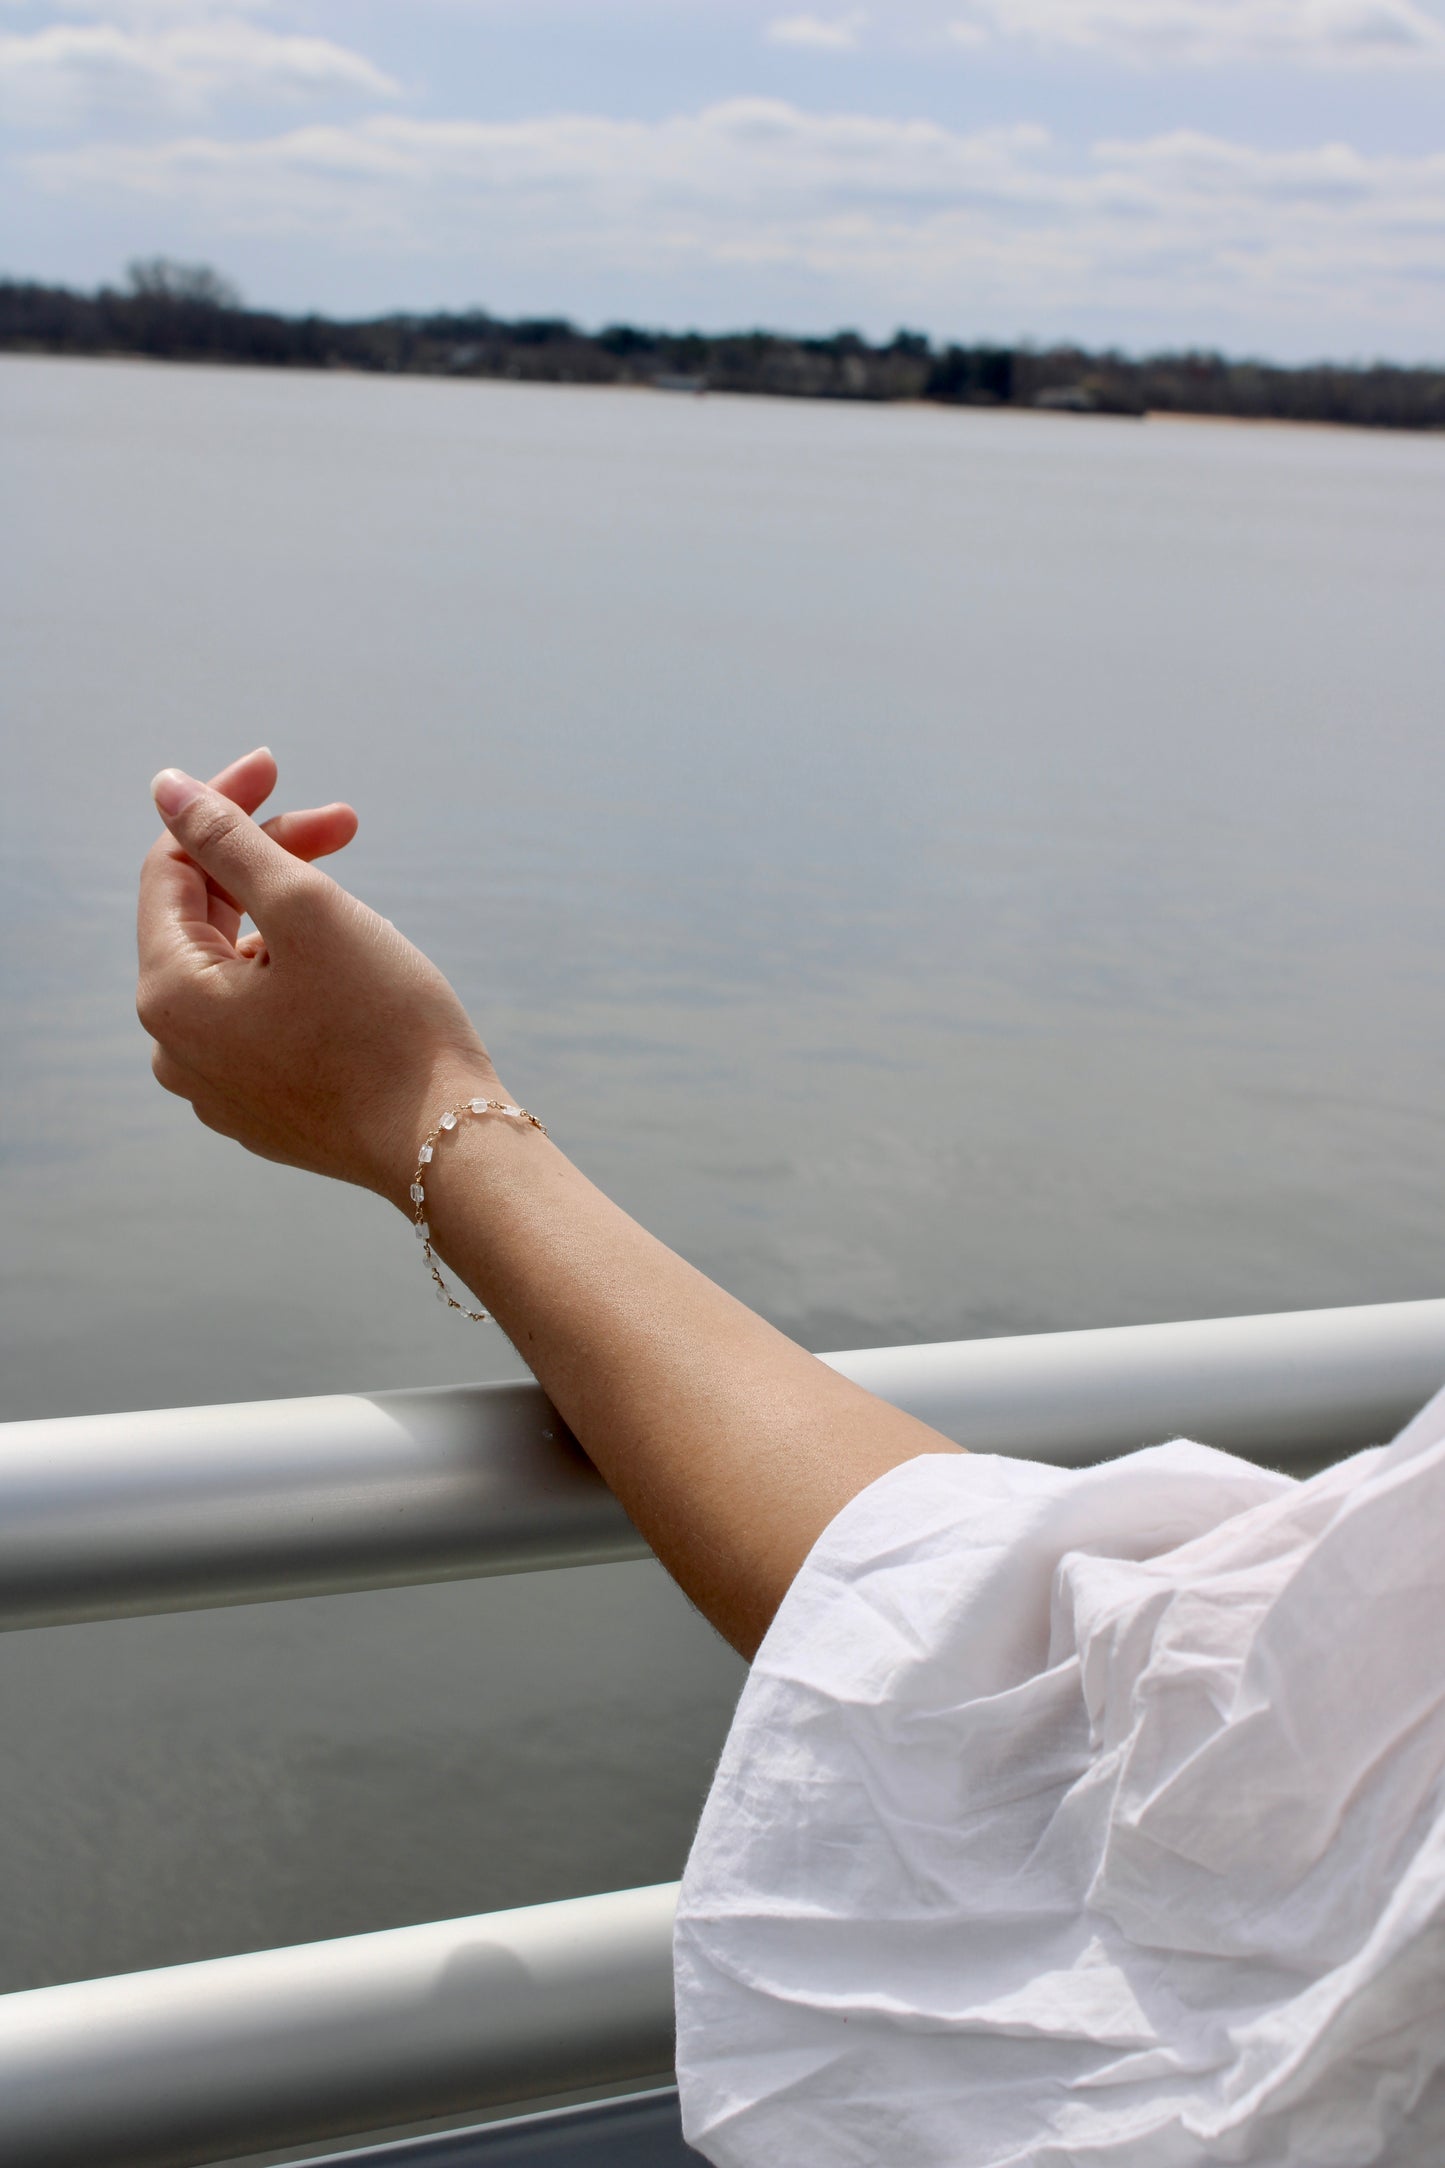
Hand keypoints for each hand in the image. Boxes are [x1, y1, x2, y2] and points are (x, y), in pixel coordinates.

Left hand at [137, 751, 499, 1208]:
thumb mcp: (307, 910)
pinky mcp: (264, 1110)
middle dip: (270, 859)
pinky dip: (299, 976)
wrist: (444, 1146)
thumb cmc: (383, 1027)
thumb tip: (168, 787)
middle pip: (205, 918)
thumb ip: (229, 840)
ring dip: (290, 918)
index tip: (281, 769)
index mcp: (170, 995)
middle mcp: (176, 1050)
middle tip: (348, 825)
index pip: (174, 869)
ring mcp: (218, 1088)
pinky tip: (356, 973)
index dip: (225, 809)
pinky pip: (263, 1018)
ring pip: (238, 968)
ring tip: (361, 914)